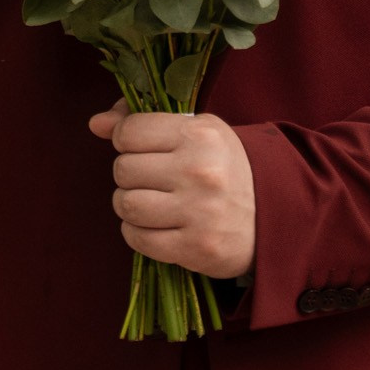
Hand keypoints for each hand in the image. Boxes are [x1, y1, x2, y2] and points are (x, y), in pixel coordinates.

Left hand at [89, 106, 254, 280]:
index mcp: (200, 134)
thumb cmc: (225, 168)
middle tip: (151, 179)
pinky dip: (138, 233)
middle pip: (123, 170)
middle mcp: (199, 171)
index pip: (130, 132)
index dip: (126, 140)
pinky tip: (157, 225)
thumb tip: (96, 123)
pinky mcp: (194, 248)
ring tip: (150, 202)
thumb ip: (144, 121)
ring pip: (126, 205)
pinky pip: (137, 238)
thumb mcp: (195, 131)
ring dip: (130, 204)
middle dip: (130, 175)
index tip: (141, 148)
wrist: (273, 216)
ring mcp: (198, 212)